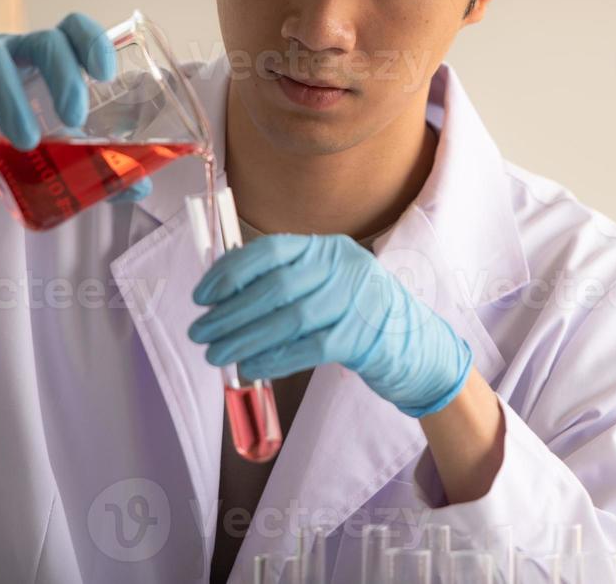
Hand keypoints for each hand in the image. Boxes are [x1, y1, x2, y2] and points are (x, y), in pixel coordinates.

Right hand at [0, 12, 152, 207]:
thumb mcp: (44, 158)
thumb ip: (87, 169)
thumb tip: (139, 189)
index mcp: (44, 63)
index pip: (71, 29)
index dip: (92, 40)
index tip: (107, 73)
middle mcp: (11, 52)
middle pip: (42, 39)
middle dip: (63, 74)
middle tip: (74, 118)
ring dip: (12, 101)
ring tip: (26, 143)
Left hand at [188, 233, 473, 417]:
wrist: (414, 343)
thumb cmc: (355, 314)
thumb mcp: (325, 285)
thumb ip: (284, 285)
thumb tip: (221, 298)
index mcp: (328, 249)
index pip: (271, 250)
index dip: (230, 272)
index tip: (202, 295)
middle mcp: (344, 267)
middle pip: (276, 287)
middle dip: (230, 312)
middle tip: (201, 332)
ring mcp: (356, 301)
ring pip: (289, 319)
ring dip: (244, 339)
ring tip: (216, 354)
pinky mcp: (362, 337)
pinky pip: (308, 348)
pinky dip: (274, 358)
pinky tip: (251, 367)